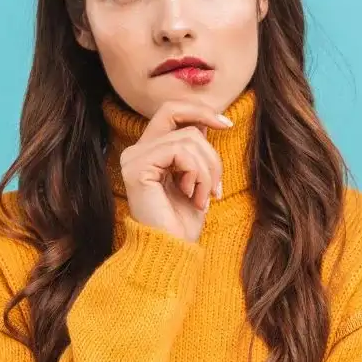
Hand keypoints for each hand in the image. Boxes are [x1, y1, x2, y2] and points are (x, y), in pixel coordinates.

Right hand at [120, 100, 229, 243]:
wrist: (171, 251)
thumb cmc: (183, 221)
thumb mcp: (196, 178)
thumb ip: (196, 149)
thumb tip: (211, 120)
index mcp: (148, 151)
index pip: (171, 111)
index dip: (199, 110)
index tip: (227, 124)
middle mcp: (136, 151)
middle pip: (178, 116)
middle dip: (208, 146)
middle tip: (217, 183)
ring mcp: (133, 158)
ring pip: (187, 138)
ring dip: (207, 170)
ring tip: (204, 197)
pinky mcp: (137, 168)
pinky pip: (180, 152)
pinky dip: (197, 173)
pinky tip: (193, 196)